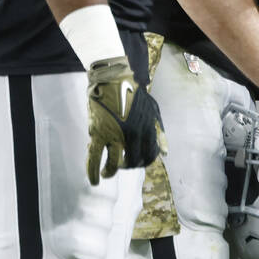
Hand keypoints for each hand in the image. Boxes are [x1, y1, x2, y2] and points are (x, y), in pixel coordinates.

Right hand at [85, 57, 163, 185]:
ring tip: (106, 173)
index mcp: (147, 129)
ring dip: (110, 173)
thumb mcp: (153, 110)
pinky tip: (94, 180)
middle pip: (132, 162)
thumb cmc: (133, 93)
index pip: (149, 156)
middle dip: (127, 167)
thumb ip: (159, 133)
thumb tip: (165, 153)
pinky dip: (93, 172)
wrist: (112, 78)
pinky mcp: (97, 133)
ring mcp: (114, 135)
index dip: (144, 162)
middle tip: (121, 165)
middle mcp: (132, 134)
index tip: (137, 162)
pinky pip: (94, 158)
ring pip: (113, 165)